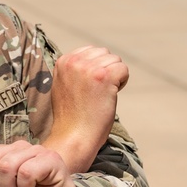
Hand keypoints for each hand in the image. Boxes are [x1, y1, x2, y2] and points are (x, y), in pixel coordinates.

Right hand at [45, 45, 128, 171]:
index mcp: (63, 61)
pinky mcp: (104, 77)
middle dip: (106, 70)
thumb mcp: (64, 85)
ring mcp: (89, 68)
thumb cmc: (72, 116)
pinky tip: (111, 96)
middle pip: (104, 53)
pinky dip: (122, 82)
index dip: (95, 68)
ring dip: (115, 76)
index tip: (89, 87)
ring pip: (115, 60)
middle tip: (98, 92)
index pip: (91, 51)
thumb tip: (94, 58)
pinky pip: (123, 69)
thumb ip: (75, 69)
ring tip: (103, 95)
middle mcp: (74, 61)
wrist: (73, 136)